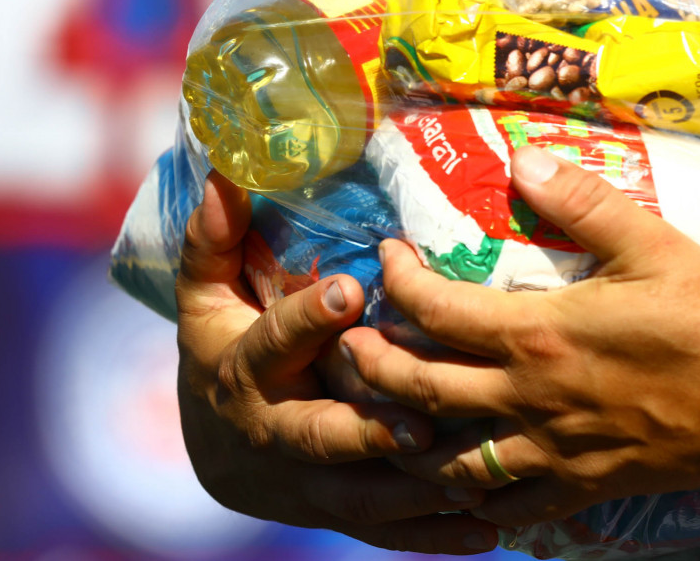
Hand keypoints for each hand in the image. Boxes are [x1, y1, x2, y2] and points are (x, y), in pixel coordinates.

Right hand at [175, 172, 500, 552]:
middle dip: (367, 431)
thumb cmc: (224, 350)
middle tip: (422, 423)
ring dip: (416, 492)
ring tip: (474, 479)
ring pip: (362, 494)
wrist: (218, 450)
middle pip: (319, 435)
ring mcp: (309, 484)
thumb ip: (217, 241)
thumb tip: (224, 175)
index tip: (346, 289)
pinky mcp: (341, 514)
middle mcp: (276, 433)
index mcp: (245, 370)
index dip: (305, 318)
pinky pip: (390, 533)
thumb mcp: (209, 296)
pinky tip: (490, 531)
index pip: (272, 343)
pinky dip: (437, 537)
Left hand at [338, 147, 699, 527]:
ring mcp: (552, 454)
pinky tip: (462, 480)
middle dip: (369, 366)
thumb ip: (581, 200)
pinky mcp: (580, 489)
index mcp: (540, 334)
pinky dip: (470, 497)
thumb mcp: (652, 241)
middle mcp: (530, 400)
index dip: (395, 281)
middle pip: (416, 393)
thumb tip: (523, 157)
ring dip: (404, 438)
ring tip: (386, 412)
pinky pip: (505, 509)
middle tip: (350, 342)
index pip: (433, 312)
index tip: (387, 256)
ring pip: (445, 463)